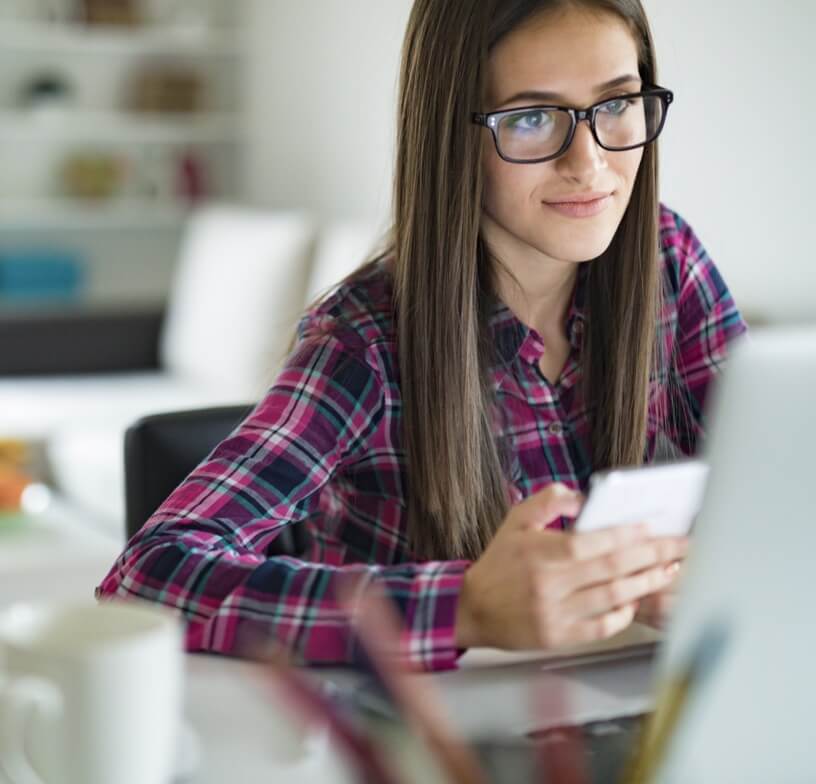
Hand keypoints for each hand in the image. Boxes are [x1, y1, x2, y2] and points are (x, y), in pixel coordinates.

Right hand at [454, 484, 688, 649]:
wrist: (474, 608)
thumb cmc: (499, 563)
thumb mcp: (515, 521)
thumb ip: (547, 501)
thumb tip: (580, 496)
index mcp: (540, 553)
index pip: (591, 543)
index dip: (625, 535)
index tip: (651, 528)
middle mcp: (549, 584)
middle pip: (611, 569)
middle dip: (651, 556)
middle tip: (678, 548)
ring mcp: (556, 612)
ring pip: (612, 598)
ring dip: (646, 584)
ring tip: (668, 571)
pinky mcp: (559, 635)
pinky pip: (602, 626)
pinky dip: (623, 613)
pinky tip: (636, 600)